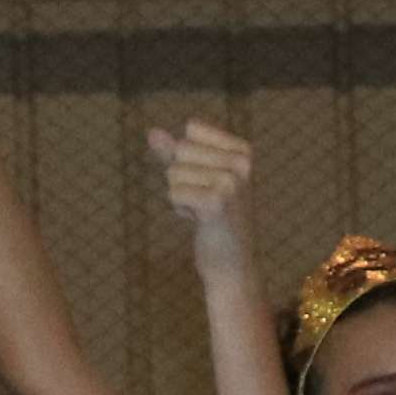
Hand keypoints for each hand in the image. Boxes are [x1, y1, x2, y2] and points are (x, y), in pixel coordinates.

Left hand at [144, 117, 255, 270]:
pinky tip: (200, 220)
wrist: (232, 264)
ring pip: (174, 172)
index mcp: (243, 151)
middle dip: (181, 177)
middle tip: (204, 201)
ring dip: (180, 194)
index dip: (188, 157)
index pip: (192, 129)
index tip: (208, 182)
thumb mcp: (196, 178)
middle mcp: (242, 163)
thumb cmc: (213, 219)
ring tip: (203, 211)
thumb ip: (174, 154)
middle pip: (180, 149)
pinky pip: (174, 192)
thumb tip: (152, 132)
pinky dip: (180, 208)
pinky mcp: (217, 202)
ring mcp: (231, 182)